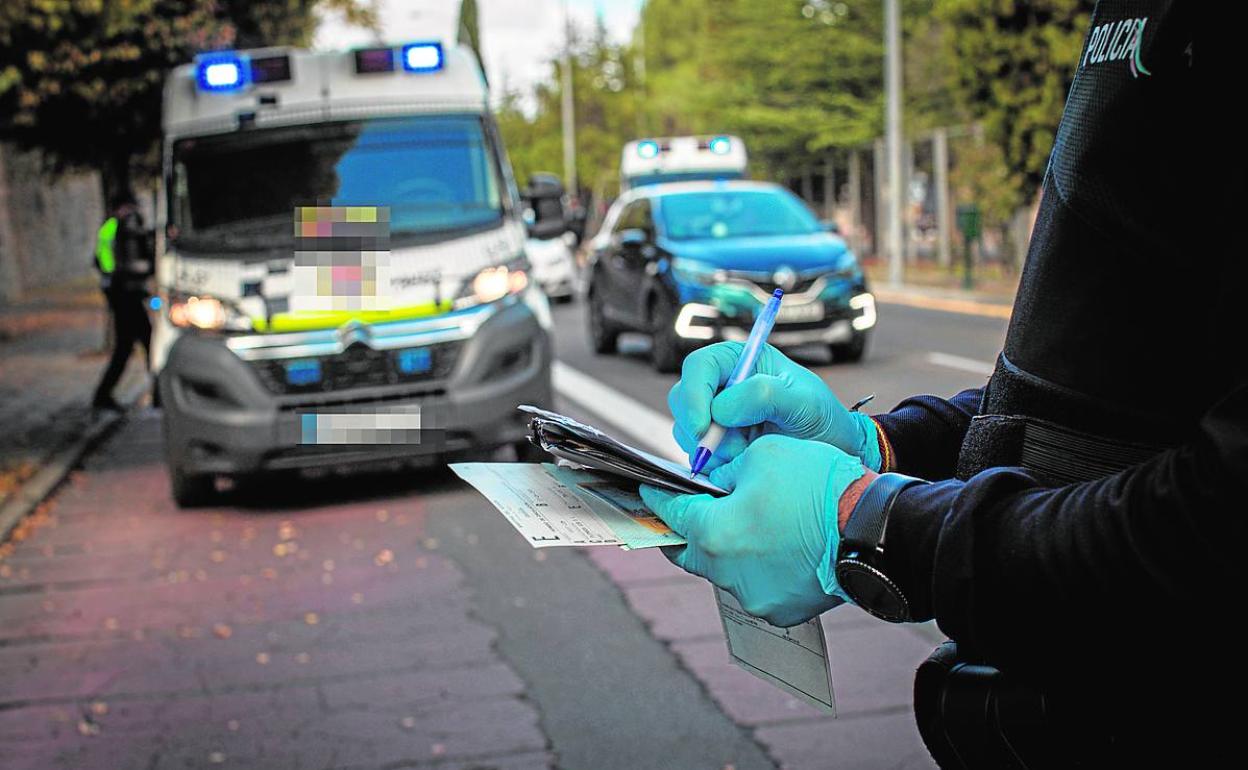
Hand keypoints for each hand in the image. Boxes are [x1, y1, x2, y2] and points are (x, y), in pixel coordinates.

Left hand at [639, 434, 866, 626]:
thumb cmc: (818, 486)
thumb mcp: (762, 456)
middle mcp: (726, 573)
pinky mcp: (782, 611)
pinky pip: (756, 586)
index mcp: (713, 534)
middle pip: (690, 551)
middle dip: (686, 531)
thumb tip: (714, 487)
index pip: (671, 514)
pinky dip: (758, 567)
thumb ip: (725, 474)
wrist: (873, 529)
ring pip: (724, 570)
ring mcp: (754, 598)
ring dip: (727, 549)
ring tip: (747, 525)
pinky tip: (775, 546)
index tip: (649, 491)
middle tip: (688, 512)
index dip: (659, 498)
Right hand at [669, 342, 880, 472]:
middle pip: (683, 398)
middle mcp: (723, 386)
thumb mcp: (804, 402)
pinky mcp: (716, 445)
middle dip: (701, 428)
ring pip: (685, 429)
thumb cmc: (823, 422)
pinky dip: (713, 463)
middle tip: (734, 448)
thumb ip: (764, 395)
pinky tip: (741, 464)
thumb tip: (722, 408)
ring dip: (710, 449)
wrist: (832, 457)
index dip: (694, 394)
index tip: (703, 426)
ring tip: (748, 454)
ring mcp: (716, 416)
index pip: (699, 367)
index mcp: (741, 361)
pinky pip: (696, 454)